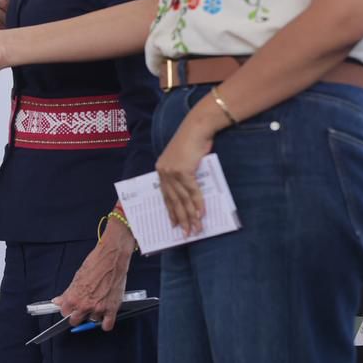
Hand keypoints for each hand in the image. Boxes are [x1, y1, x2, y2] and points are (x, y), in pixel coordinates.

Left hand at [51, 219, 134, 330]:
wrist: (112, 258)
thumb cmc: (95, 264)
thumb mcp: (77, 277)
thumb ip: (67, 293)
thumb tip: (58, 301)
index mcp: (73, 297)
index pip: (64, 313)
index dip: (67, 310)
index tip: (70, 308)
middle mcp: (84, 305)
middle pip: (75, 321)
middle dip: (78, 315)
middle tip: (83, 307)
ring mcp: (98, 308)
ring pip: (92, 320)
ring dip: (94, 314)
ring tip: (98, 302)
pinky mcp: (112, 309)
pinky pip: (107, 326)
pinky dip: (106, 322)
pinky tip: (105, 315)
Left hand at [155, 108, 216, 234]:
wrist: (197, 128)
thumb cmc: (193, 142)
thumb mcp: (185, 160)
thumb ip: (185, 175)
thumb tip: (191, 194)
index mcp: (161, 169)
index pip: (166, 196)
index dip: (171, 211)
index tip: (174, 224)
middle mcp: (164, 172)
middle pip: (173, 201)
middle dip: (181, 219)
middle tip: (186, 234)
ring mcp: (172, 172)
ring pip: (182, 199)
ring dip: (191, 216)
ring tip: (196, 229)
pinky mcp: (183, 171)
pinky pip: (191, 191)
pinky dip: (197, 204)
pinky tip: (201, 214)